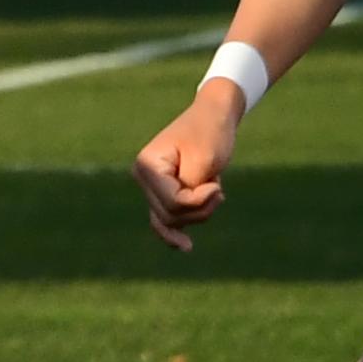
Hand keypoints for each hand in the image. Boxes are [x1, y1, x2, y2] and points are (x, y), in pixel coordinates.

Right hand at [133, 85, 243, 251]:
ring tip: (214, 190)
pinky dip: (175, 232)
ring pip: (172, 221)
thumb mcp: (206, 162)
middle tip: (219, 188)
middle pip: (171, 215)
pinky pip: (165, 219)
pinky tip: (184, 246)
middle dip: (200, 209)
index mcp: (148, 165)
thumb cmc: (210, 133)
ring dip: (199, 212)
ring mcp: (150, 185)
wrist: (213, 115)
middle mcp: (142, 176)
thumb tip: (183, 220)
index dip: (199, 201)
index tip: (217, 184)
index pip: (173, 203)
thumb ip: (194, 194)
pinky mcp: (161, 191)